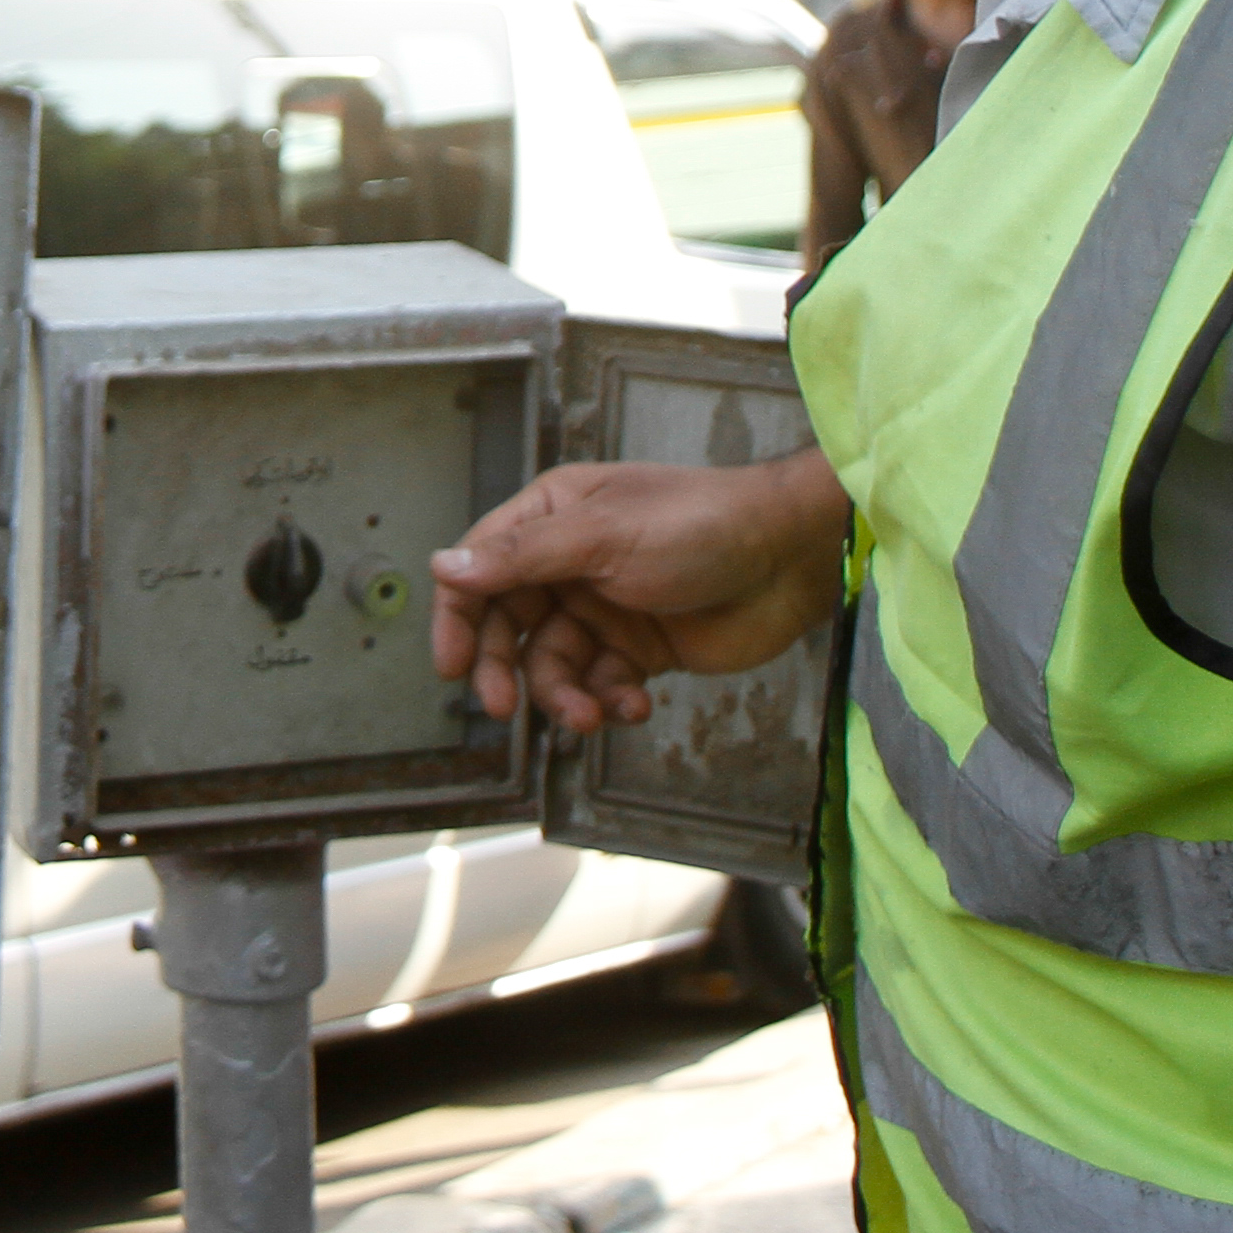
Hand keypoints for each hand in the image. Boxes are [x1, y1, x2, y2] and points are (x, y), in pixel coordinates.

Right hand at [431, 449, 850, 734]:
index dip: (459, 615)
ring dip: (565, 695)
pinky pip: (602, 684)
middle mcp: (570, 562)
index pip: (481, 567)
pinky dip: (611, 700)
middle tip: (504, 708)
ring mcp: (605, 606)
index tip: (452, 664)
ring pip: (555, 664)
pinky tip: (636, 703)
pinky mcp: (639, 647)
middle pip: (510, 625)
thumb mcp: (602, 536)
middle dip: (507, 669)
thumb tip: (443, 567)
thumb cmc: (699, 524)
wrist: (789, 558)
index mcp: (552, 517)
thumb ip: (522, 557)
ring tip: (592, 715)